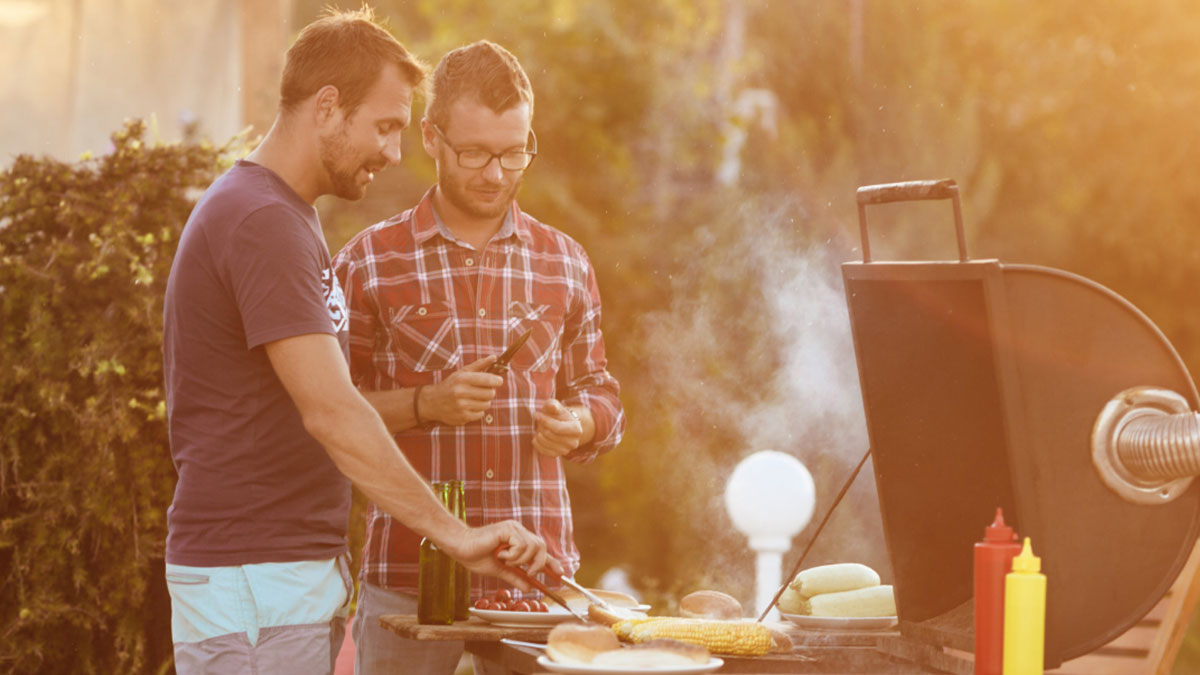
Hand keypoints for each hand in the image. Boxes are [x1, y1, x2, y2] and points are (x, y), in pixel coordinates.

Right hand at [422, 355, 502, 425]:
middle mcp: (461, 392)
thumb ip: (479, 365)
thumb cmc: (451, 385)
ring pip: (487, 404)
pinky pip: (481, 414)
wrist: (432, 402)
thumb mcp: (462, 372)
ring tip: (475, 398)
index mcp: (462, 379)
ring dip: (484, 401)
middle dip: (490, 391)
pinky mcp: (462, 417)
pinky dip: (478, 410)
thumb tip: (494, 357)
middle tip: (484, 390)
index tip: (498, 381)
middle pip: (490, 393)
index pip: (488, 379)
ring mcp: (461, 406)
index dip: (497, 380)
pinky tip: (470, 406)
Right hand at [442, 520, 563, 590]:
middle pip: (541, 547)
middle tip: (528, 573)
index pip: (540, 552)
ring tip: (504, 560)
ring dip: (520, 560)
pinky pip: (521, 545)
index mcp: (518, 542)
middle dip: (538, 564)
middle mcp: (519, 532)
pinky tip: (500, 553)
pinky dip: (513, 555)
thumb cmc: (476, 556)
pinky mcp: (508, 528)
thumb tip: (529, 587)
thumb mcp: (500, 571)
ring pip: (533, 547)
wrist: (460, 547)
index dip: (552, 563)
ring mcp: (514, 529)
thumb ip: (515, 577)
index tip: (561, 575)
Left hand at [533, 399, 583, 456]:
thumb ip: (553, 404)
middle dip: (541, 426)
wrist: (561, 424)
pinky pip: (543, 451)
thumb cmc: (557, 414)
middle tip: (538, 420)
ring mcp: (566, 451)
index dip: (545, 421)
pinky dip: (537, 443)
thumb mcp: (556, 406)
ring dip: (538, 434)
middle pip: (550, 435)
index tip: (537, 414)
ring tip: (539, 428)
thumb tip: (552, 406)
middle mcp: (573, 443)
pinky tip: (537, 436)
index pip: (557, 428)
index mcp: (576, 429)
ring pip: (545, 443)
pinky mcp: (557, 455)